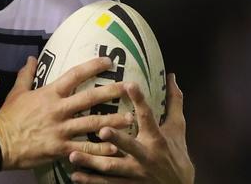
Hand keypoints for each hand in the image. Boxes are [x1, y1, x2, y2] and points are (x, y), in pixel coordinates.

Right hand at [0, 56, 132, 169]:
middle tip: (128, 88)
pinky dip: (100, 148)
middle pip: (89, 99)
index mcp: (49, 94)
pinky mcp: (60, 148)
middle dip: (110, 92)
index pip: (74, 75)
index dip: (92, 67)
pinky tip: (114, 146)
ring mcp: (61, 130)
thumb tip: (32, 58)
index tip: (108, 61)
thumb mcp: (16, 92)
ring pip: (92, 124)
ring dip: (113, 121)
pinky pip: (85, 148)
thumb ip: (26, 74)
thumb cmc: (8, 117)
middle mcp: (58, 109)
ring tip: (130, 118)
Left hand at [68, 74, 194, 183]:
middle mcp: (146, 156)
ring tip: (73, 154)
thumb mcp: (177, 129)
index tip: (129, 84)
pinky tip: (75, 176)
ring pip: (112, 167)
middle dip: (116, 139)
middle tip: (101, 129)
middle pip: (130, 146)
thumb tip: (171, 76)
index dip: (140, 101)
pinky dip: (91, 181)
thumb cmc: (176, 153)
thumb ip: (173, 103)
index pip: (148, 117)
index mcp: (156, 138)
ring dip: (92, 162)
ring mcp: (136, 173)